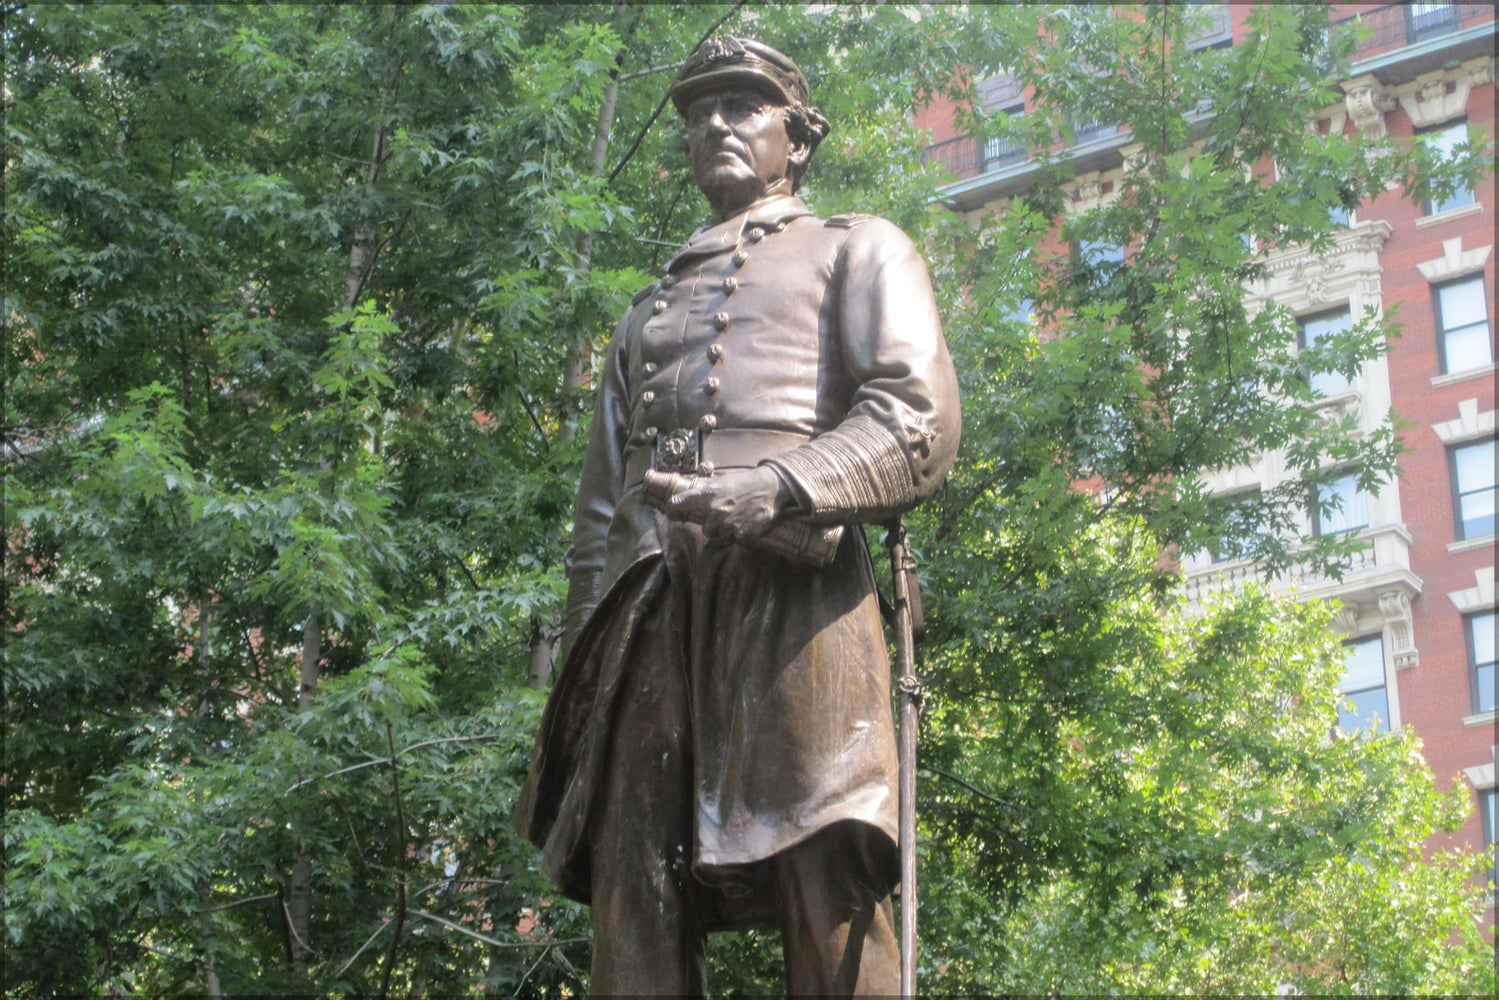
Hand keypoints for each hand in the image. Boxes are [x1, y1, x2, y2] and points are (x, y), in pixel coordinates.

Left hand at [643, 466, 791, 542]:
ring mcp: (728, 526)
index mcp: (706, 494)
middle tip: (728, 513)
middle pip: (704, 528)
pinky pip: (735, 541)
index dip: (674, 511)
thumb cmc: (746, 483)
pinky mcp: (741, 537)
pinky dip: (741, 535)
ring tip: (740, 517)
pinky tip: (748, 522)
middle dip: (714, 524)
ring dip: (728, 530)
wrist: (773, 488)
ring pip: (720, 536)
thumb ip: (703, 492)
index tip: (676, 514)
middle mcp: (714, 511)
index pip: (675, 505)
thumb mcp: (722, 481)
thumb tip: (684, 498)